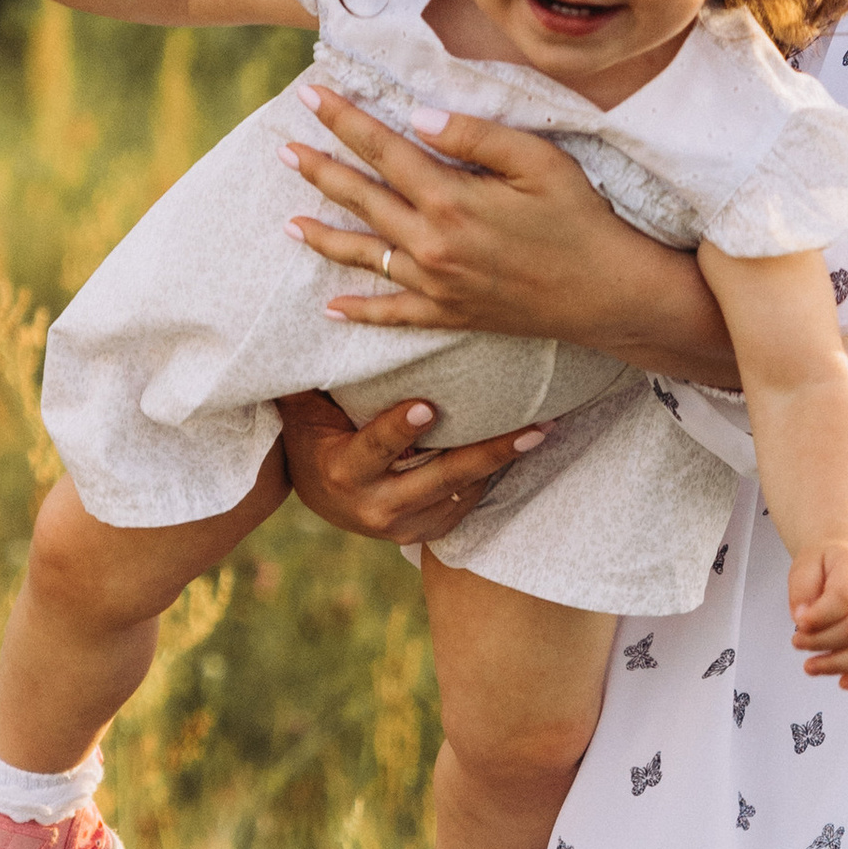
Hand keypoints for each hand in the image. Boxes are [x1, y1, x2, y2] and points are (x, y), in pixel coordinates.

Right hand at [276, 387, 556, 548]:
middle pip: (441, 478)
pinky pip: (467, 503)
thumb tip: (310, 315)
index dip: (399, 430)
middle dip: (488, 452)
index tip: (428, 406)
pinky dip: (492, 474)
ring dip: (502, 461)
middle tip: (532, 427)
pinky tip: (523, 445)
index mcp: (344, 473)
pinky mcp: (428, 532)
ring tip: (542, 430)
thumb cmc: (315, 438)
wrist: (323, 499)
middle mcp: (376, 507)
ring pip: (462, 491)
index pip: (375, 448)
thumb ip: (309, 376)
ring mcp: (405, 526)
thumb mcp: (305, 412)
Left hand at [280, 81, 733, 379]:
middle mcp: (432, 243)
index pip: (382, 150)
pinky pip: (394, 314)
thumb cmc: (580, 219)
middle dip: (319, 171)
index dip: (343, 120)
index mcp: (451, 198)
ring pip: (365, 256)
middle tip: (283, 150)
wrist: (608, 294)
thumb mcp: (538, 161)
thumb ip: (476, 136)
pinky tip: (332, 309)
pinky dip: (361, 311)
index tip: (311, 97)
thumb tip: (419, 118)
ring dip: (323, 237)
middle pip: (361, 200)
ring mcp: (437, 284)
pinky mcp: (451, 314)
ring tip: (289, 223)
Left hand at [788, 545, 847, 691]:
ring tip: (809, 666)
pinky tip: (843, 682)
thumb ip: (802, 590)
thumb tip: (803, 620)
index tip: (798, 622)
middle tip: (796, 641)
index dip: (820, 614)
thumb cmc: (825, 567)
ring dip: (836, 664)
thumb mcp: (805, 566)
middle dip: (821, 641)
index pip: (845, 595)